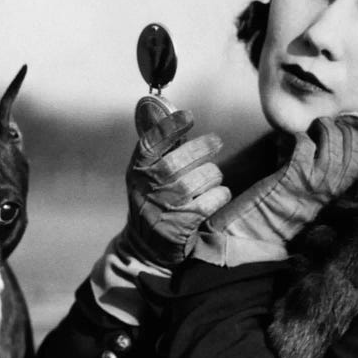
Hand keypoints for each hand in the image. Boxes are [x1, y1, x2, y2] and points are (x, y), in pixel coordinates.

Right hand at [124, 110, 230, 267]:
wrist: (145, 246)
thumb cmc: (151, 201)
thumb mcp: (144, 175)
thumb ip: (157, 148)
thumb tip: (170, 112)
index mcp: (138, 170)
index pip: (151, 143)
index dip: (169, 127)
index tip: (188, 116)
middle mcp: (148, 187)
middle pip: (180, 159)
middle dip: (203, 147)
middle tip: (216, 142)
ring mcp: (165, 206)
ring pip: (201, 178)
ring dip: (213, 174)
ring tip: (211, 177)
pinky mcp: (182, 224)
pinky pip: (211, 200)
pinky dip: (219, 195)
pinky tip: (217, 195)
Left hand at [191, 114, 357, 265]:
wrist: (250, 240)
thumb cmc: (274, 219)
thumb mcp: (305, 201)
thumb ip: (317, 181)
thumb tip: (319, 150)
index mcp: (336, 200)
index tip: (348, 127)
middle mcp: (329, 194)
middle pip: (351, 152)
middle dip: (344, 130)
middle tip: (330, 123)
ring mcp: (311, 187)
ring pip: (331, 146)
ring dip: (324, 129)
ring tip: (316, 126)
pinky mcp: (289, 180)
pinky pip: (304, 148)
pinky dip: (299, 137)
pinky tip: (292, 139)